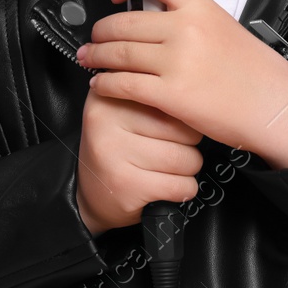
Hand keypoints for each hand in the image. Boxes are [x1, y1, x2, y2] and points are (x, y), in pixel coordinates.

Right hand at [75, 88, 204, 236]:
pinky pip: (179, 185)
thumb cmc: (120, 147)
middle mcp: (105, 120)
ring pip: (184, 159)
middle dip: (190, 144)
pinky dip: (185, 189)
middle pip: (181, 129)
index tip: (174, 124)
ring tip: (173, 168)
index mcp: (109, 94)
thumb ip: (152, 95)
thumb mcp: (126, 111)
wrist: (93, 194)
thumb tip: (194, 93)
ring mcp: (113, 153)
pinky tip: (170, 186)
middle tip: (175, 148)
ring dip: (189, 168)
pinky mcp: (125, 185)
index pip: (169, 98)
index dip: (182, 115)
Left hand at [77, 0, 287, 170]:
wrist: (276, 106)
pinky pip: (124, 84)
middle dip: (100, 31)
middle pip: (124, 21)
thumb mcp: (224, 26)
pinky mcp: (172, 95)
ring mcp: (177, 62)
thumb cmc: (255, 71)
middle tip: (94, 38)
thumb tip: (154, 18)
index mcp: (200, 6)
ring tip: (90, 59)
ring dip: (97, 56)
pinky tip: (102, 85)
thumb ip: (189, 18)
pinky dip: (106, 84)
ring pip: (119, 53)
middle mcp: (186, 28)